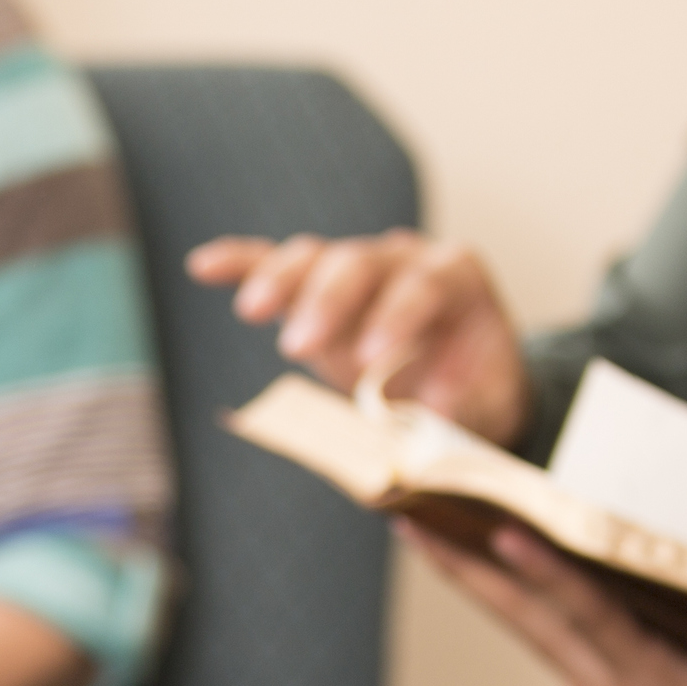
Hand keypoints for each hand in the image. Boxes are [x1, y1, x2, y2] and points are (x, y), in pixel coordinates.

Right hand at [189, 228, 530, 446]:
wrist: (465, 384)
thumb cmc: (475, 393)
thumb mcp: (483, 408)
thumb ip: (459, 414)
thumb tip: (426, 428)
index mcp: (455, 278)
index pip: (422, 285)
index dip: (397, 318)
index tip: (374, 359)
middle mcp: (404, 258)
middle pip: (359, 262)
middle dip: (328, 302)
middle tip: (298, 349)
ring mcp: (356, 266)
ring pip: (313, 256)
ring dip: (280, 281)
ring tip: (252, 313)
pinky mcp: (316, 286)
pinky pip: (273, 262)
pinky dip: (241, 263)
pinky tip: (203, 267)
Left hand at [414, 522, 686, 685]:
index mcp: (647, 684)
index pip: (589, 615)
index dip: (549, 572)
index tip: (503, 533)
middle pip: (525, 618)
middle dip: (463, 567)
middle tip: (406, 519)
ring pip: (531, 628)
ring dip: (480, 581)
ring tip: (434, 533)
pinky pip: (555, 639)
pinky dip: (524, 600)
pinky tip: (506, 575)